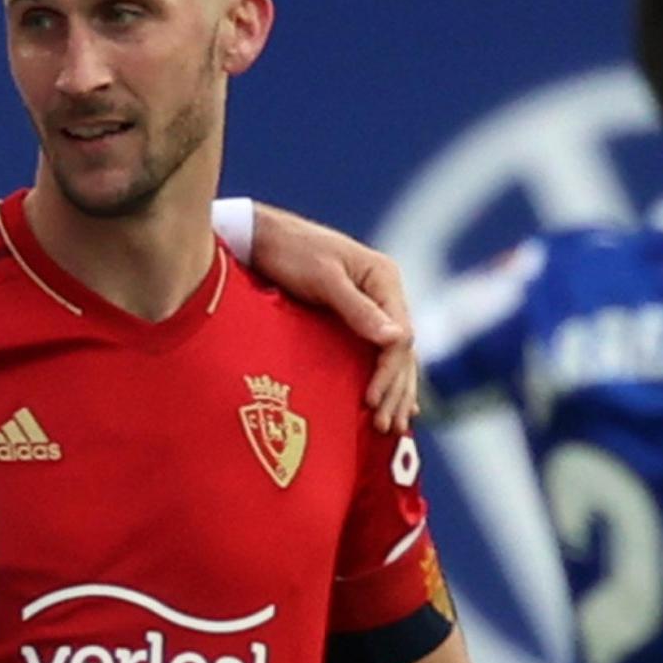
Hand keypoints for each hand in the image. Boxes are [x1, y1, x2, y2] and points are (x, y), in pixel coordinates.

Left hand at [252, 204, 418, 431]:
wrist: (261, 236)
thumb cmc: (291, 252)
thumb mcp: (324, 279)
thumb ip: (358, 309)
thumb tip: (397, 340)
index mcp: (384, 278)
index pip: (400, 336)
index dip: (390, 372)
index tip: (373, 401)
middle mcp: (384, 291)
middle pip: (401, 350)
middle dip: (395, 390)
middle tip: (385, 426)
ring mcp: (372, 303)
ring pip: (393, 354)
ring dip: (394, 390)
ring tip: (391, 427)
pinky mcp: (354, 314)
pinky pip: (376, 350)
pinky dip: (384, 377)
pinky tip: (388, 401)